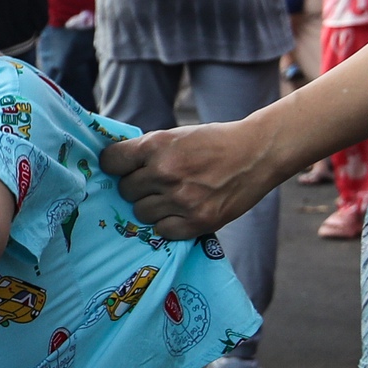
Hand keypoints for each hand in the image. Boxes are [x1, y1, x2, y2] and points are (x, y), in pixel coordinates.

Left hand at [100, 120, 287, 241]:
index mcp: (156, 145)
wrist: (255, 154)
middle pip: (126, 190)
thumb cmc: (213, 142)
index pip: (111, 162)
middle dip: (136, 187)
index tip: (121, 169)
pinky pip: (163, 231)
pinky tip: (181, 211)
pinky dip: (168, 224)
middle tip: (155, 183)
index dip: (115, 166)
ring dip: (152, 207)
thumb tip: (115, 168)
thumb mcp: (175, 136)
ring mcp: (181, 199)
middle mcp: (165, 173)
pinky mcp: (197, 221)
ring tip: (171, 197)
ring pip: (141, 213)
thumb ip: (147, 152)